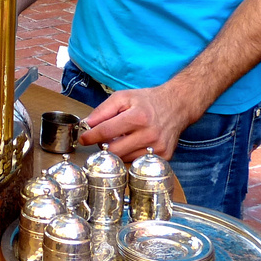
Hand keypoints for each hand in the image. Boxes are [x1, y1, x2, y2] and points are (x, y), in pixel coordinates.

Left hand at [78, 83, 198, 161]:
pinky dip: (130, 155)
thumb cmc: (147, 101)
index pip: (107, 131)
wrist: (177, 106)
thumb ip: (103, 110)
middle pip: (115, 150)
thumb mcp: (123, 97)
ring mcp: (158, 148)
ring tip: (120, 138)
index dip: (91, 136)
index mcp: (138, 117)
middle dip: (103, 145)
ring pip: (125, 159)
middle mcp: (149, 134)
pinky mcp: (164, 156)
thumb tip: (87, 124)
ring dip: (117, 151)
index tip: (83, 139)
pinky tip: (132, 144)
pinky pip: (138, 162)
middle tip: (102, 138)